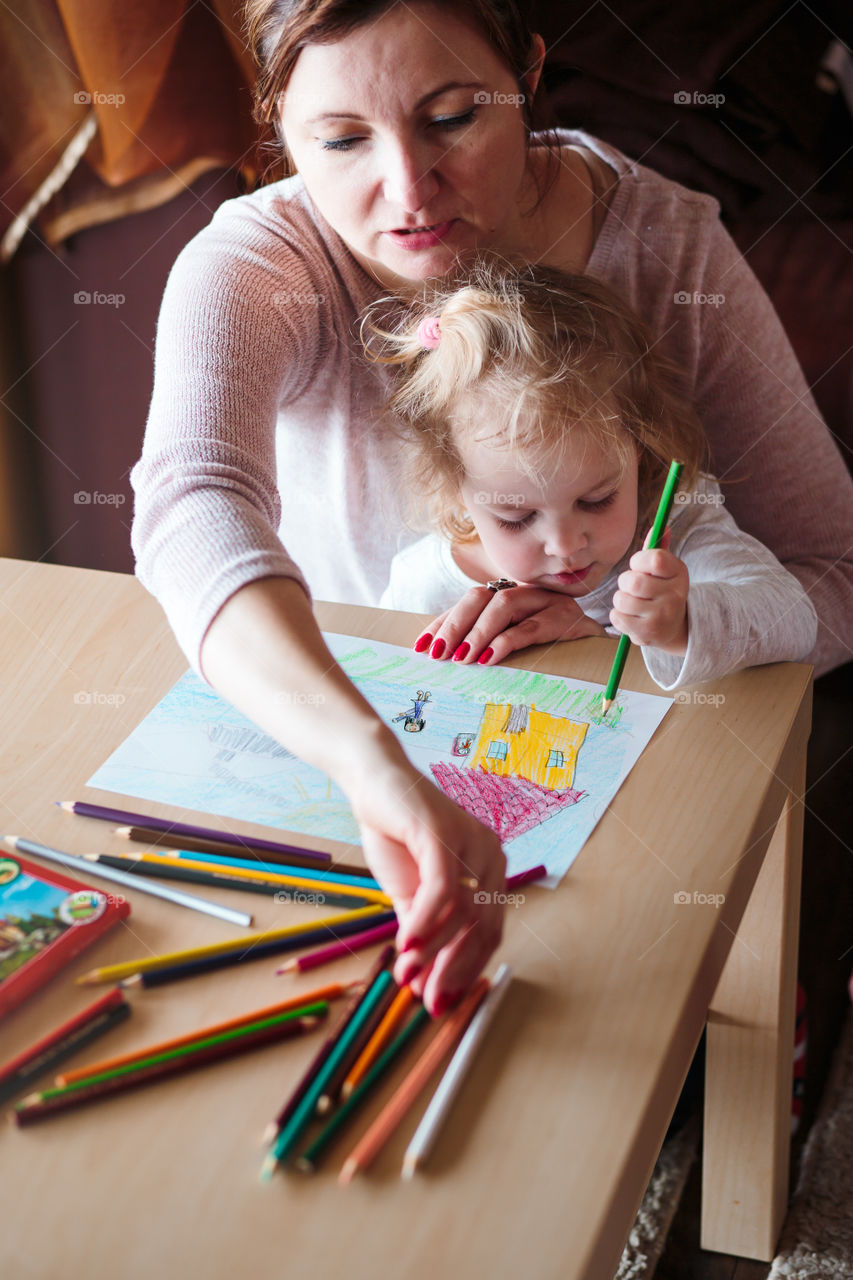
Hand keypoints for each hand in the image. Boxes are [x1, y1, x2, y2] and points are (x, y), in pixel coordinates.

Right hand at [347, 755, 506, 1015]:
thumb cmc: (393, 833)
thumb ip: (421, 932)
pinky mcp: (444, 834)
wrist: (371, 783)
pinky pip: (442, 890)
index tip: (441, 1003)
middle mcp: (491, 856)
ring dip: (434, 952)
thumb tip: (422, 984)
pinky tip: (406, 946)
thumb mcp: (408, 893)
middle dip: (455, 972)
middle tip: (430, 1004)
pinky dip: (425, 923)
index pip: (488, 933)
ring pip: (462, 913)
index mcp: (489, 870)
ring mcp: (472, 843)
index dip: (466, 972)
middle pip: (483, 928)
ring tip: (407, 976)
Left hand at [415, 584, 605, 665]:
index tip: (421, 646)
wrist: (603, 649)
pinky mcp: (564, 619)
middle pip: (481, 597)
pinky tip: (490, 657)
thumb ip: (486, 642)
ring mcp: (546, 602)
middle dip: (455, 625)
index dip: (444, 621)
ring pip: (504, 607)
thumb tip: (445, 658)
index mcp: (509, 595)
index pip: (469, 602)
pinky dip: (507, 642)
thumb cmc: (553, 648)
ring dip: (477, 633)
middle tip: (439, 653)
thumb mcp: (516, 643)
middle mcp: (525, 592)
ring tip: (463, 658)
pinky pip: (531, 627)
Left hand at [610, 527, 688, 653]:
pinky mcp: (647, 634)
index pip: (654, 558)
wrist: (673, 626)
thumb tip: (661, 526)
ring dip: (621, 600)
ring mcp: (662, 616)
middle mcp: (675, 595)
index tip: (639, 566)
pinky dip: (618, 615)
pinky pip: (616, 617)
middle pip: (632, 581)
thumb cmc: (661, 590)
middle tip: (633, 587)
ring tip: (633, 602)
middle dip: (625, 582)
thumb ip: (658, 548)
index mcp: (679, 572)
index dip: (638, 561)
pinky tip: (631, 616)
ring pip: (621, 600)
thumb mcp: (664, 569)